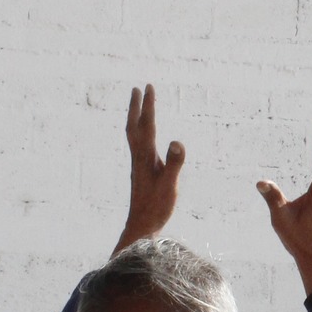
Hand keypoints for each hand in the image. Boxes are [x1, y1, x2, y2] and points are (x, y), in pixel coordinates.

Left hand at [114, 84, 185, 255]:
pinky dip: (139, 132)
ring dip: (135, 118)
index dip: (148, 106)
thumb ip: (174, 164)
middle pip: (134, 126)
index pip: (147, 125)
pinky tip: (144, 137)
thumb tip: (178, 142)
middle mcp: (139, 157)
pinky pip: (138, 145)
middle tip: (138, 88)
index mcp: (145, 157)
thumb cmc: (156, 207)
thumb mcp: (169, 185)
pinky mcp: (141, 171)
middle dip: (136, 107)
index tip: (149, 87)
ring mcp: (138, 164)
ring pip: (133, 135)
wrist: (141, 225)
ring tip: (138, 106)